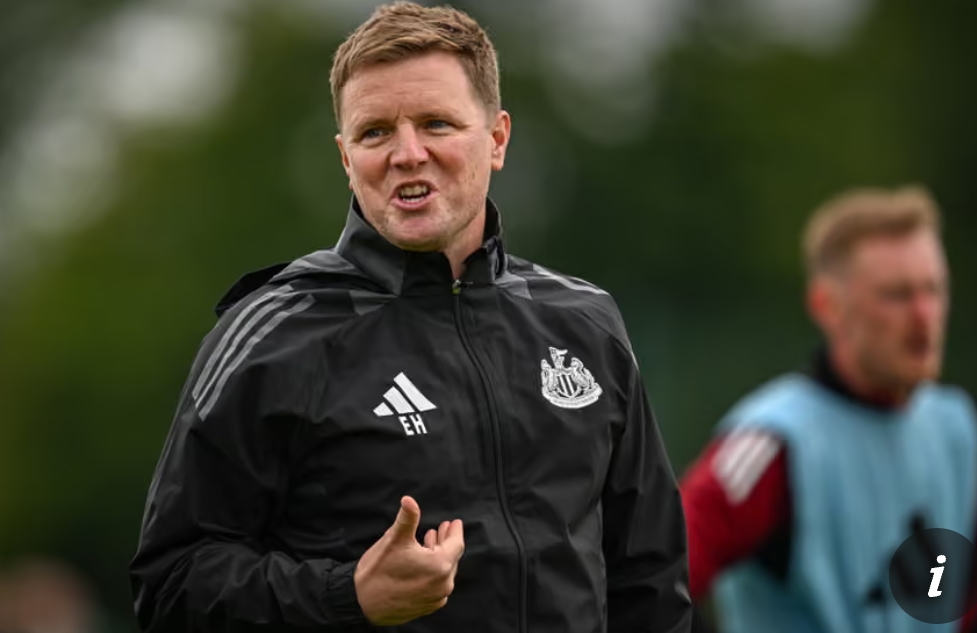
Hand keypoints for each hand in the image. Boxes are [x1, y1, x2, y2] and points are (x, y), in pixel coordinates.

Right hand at [354, 496, 464, 625]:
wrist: (361, 604)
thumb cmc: (378, 571)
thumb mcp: (394, 540)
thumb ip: (407, 518)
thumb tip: (409, 499)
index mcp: (439, 565)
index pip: (456, 544)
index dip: (456, 531)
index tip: (456, 522)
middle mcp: (443, 584)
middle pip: (451, 558)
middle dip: (446, 541)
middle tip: (443, 528)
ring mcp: (436, 597)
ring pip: (444, 572)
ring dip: (439, 555)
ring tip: (431, 540)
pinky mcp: (427, 606)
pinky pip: (437, 585)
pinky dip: (434, 572)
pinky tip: (424, 564)